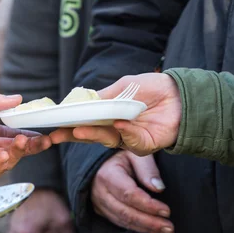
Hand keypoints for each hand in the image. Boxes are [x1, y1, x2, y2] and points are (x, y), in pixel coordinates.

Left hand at [0, 91, 51, 179]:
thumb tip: (18, 99)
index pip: (12, 132)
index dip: (27, 132)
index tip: (41, 132)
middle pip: (15, 146)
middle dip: (31, 145)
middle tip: (45, 142)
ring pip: (9, 157)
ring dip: (20, 151)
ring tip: (25, 143)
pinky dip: (4, 162)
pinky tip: (6, 153)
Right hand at [50, 73, 181, 155]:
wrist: (181, 95)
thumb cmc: (153, 88)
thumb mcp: (123, 87)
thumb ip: (103, 97)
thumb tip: (79, 103)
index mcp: (107, 114)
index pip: (84, 121)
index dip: (68, 124)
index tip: (52, 125)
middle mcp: (114, 128)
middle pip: (90, 134)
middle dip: (73, 134)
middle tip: (57, 134)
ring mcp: (128, 138)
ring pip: (106, 139)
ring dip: (92, 135)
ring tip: (79, 131)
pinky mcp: (143, 145)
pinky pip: (130, 141)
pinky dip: (125, 131)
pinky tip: (120, 123)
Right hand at [92, 152, 173, 232]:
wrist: (102, 162)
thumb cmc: (123, 155)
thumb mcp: (136, 154)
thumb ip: (147, 169)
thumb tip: (159, 188)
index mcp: (108, 175)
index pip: (129, 194)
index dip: (148, 205)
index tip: (167, 211)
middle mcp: (100, 192)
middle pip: (125, 212)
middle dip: (149, 222)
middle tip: (169, 228)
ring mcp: (99, 204)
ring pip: (123, 221)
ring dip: (146, 228)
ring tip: (166, 231)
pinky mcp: (102, 212)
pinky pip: (121, 223)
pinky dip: (138, 228)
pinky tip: (154, 230)